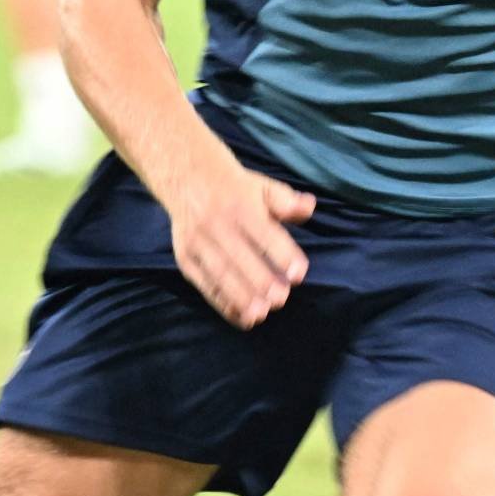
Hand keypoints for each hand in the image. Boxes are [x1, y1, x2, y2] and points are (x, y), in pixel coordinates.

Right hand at [168, 162, 315, 328]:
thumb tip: (309, 206)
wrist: (187, 177)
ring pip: (220, 272)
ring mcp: (198, 242)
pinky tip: (242, 318)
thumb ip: (286, 201)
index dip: (281, 253)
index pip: (263, 232)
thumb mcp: (263, 186)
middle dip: (260, 280)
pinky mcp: (186, 258)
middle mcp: (216, 224)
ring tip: (260, 314)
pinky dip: (222, 303)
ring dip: (239, 296)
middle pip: (239, 256)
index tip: (298, 274)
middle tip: (281, 299)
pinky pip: (204, 284)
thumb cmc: (236, 189)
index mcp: (240, 205)